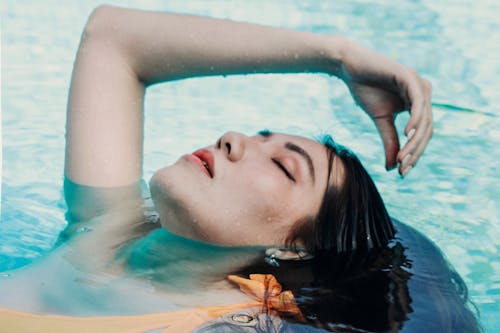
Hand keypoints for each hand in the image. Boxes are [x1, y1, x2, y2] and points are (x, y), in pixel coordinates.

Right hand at [337, 38, 432, 175]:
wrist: (349, 68)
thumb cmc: (365, 90)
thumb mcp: (380, 120)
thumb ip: (390, 140)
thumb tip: (392, 167)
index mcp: (418, 103)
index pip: (422, 134)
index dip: (413, 154)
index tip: (402, 172)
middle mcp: (423, 93)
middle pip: (427, 130)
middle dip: (415, 152)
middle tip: (403, 169)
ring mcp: (419, 84)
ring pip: (425, 119)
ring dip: (415, 141)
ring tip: (403, 158)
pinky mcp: (410, 77)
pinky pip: (418, 103)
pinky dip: (415, 119)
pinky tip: (407, 134)